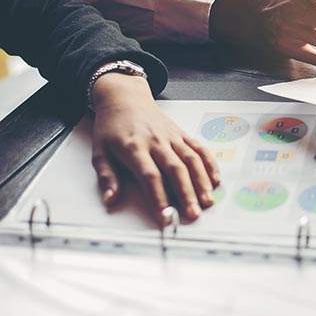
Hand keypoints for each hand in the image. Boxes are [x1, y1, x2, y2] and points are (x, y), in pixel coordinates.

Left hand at [90, 74, 219, 224]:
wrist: (125, 99)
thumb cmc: (112, 127)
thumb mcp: (99, 151)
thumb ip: (107, 177)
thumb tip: (110, 199)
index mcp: (134, 147)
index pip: (150, 176)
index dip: (159, 198)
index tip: (164, 216)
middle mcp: (156, 142)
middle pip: (175, 169)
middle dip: (186, 194)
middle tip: (193, 214)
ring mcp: (172, 137)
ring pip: (191, 159)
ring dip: (201, 181)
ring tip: (207, 201)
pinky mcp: (182, 134)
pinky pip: (199, 148)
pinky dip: (210, 164)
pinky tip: (215, 180)